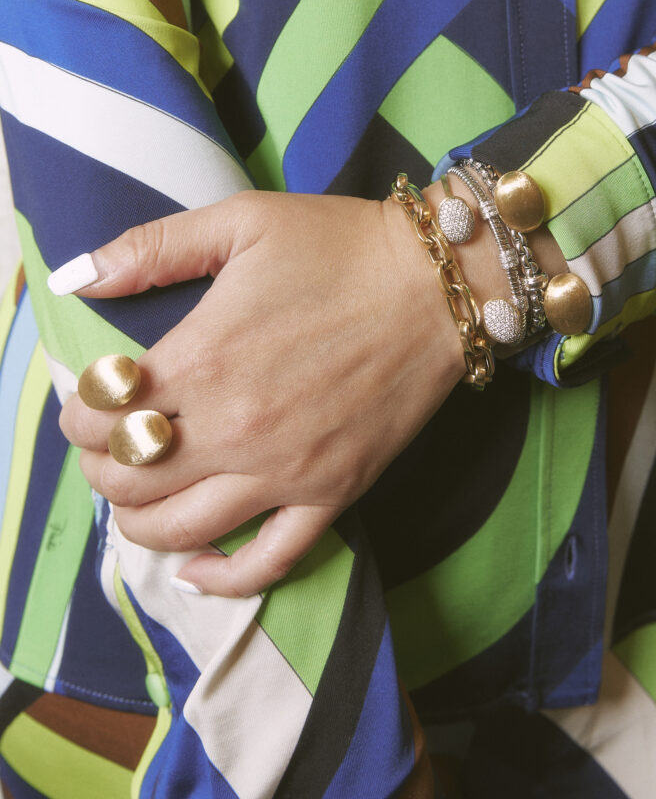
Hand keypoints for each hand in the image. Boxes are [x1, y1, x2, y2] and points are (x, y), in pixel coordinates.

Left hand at [58, 189, 465, 595]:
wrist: (438, 284)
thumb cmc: (341, 246)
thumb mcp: (240, 221)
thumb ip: (149, 246)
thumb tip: (75, 276)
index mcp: (202, 356)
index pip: (100, 412)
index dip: (79, 411)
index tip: (92, 399)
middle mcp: (234, 425)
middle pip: (126, 478)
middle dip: (99, 464)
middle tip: (110, 443)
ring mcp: (285, 470)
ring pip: (176, 530)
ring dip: (136, 520)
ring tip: (140, 494)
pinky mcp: (332, 493)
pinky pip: (267, 561)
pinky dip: (220, 578)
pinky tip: (195, 569)